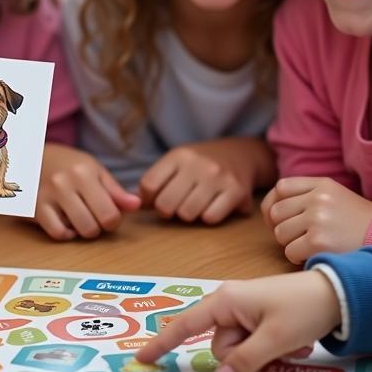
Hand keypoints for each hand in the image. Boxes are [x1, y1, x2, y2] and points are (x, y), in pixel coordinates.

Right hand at [35, 144, 140, 239]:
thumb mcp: (94, 171)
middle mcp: (64, 184)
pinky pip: (57, 233)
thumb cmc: (68, 166)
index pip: (110, 213)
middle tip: (94, 217)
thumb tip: (137, 205)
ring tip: (81, 218)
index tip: (109, 214)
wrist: (31, 157)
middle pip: (93, 226)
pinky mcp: (34, 208)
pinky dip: (65, 233)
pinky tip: (66, 223)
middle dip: (99, 227)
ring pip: (77, 231)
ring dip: (83, 231)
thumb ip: (116, 191)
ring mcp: (47, 197)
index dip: (114, 220)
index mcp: (84, 172)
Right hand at [134, 270, 340, 371]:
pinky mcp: (259, 318)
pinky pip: (253, 344)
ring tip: (292, 344)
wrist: (341, 293)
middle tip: (278, 348)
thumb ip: (246, 360)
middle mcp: (230, 304)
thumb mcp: (276, 339)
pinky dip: (271, 349)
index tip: (141, 359)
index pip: (186, 326)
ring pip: (238, 349)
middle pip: (220, 346)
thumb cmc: (305, 309)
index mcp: (226, 301)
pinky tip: (295, 342)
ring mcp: (244, 311)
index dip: (163, 343)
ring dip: (263, 354)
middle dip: (245, 356)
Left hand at [139, 138, 270, 224]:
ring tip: (194, 206)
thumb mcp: (176, 163)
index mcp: (177, 156)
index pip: (148, 186)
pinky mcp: (236, 191)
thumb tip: (130, 203)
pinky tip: (211, 208)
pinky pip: (210, 218)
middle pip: (165, 205)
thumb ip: (154, 182)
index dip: (149, 199)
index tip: (157, 199)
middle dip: (167, 211)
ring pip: (187, 214)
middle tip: (176, 206)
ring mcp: (218, 177)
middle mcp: (197, 164)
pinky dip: (208, 218)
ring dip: (188, 216)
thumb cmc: (200, 164)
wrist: (241, 154)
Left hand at [261, 176, 371, 262]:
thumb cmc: (360, 225)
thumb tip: (271, 210)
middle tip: (299, 238)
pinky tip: (316, 256)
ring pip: (280, 233)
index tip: (280, 219)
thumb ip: (308, 196)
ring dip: (291, 244)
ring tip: (313, 246)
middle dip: (282, 228)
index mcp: (323, 184)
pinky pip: (289, 251)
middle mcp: (318, 198)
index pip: (281, 188)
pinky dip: (298, 258)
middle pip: (276, 212)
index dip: (274, 205)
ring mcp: (318, 219)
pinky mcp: (318, 241)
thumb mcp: (337, 197)